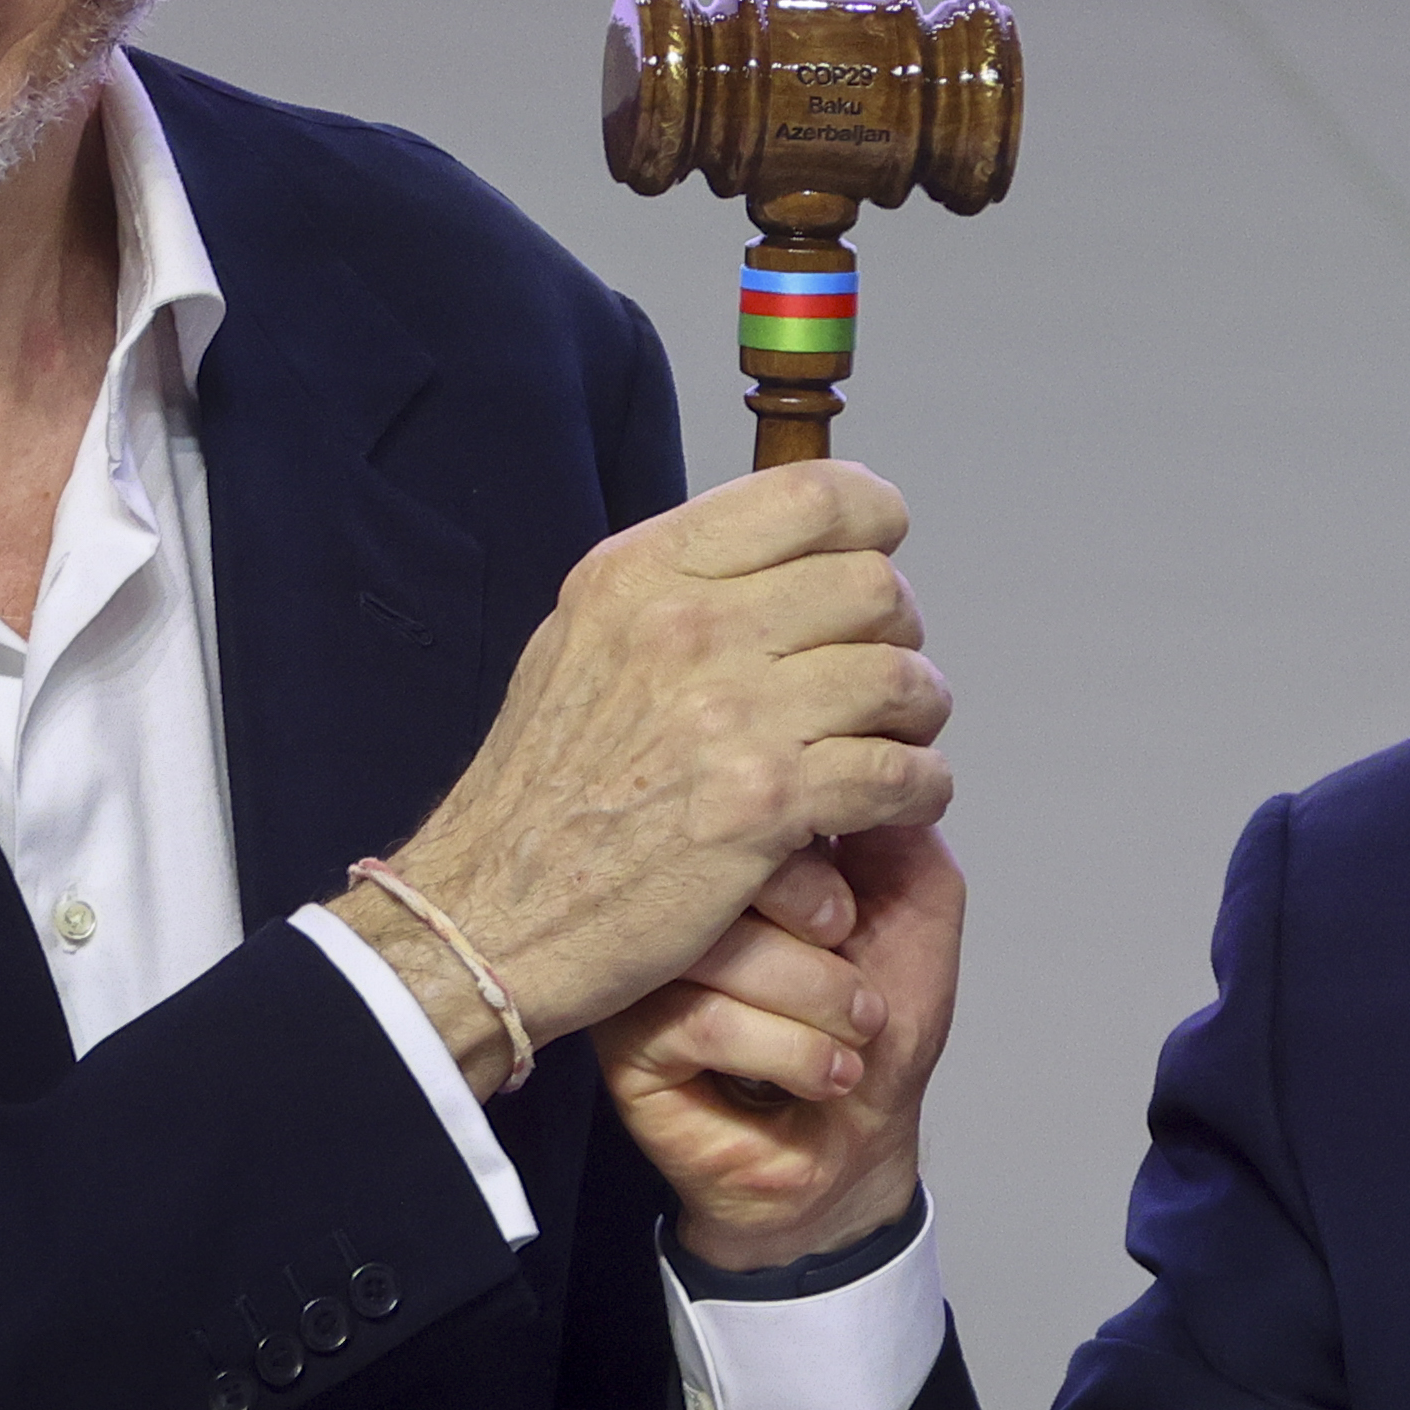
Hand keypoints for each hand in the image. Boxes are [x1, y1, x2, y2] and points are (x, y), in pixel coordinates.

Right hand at [333, 463, 949, 1089]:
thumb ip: (672, 592)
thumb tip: (776, 558)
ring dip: (917, 715)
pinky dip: (920, 788)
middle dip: (899, 632)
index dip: (872, 518)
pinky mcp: (764, 804)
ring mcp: (729, 714)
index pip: (811, 494)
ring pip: (900, 677)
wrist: (488, 914)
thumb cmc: (536, 793)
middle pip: (874, 586)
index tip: (879, 552)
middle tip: (883, 676)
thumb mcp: (577, 644)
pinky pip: (899, 772)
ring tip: (898, 740)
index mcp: (641, 572)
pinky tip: (901, 801)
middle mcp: (688, 627)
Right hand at [599, 825, 961, 1270]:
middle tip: (860, 990)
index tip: (855, 920)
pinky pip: (702, 1020)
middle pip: (729, 862)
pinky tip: (821, 1075)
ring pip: (718, 944)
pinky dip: (790, 1052)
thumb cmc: (878, 1031)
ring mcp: (644, 964)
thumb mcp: (915, 901)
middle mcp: (680, 894)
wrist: (856, 1148)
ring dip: (818, 1002)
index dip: (821, 857)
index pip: (755, 795)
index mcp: (738, 848)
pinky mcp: (625, 1039)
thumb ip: (892, 821)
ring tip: (852, 1038)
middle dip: (823, 934)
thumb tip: (864, 748)